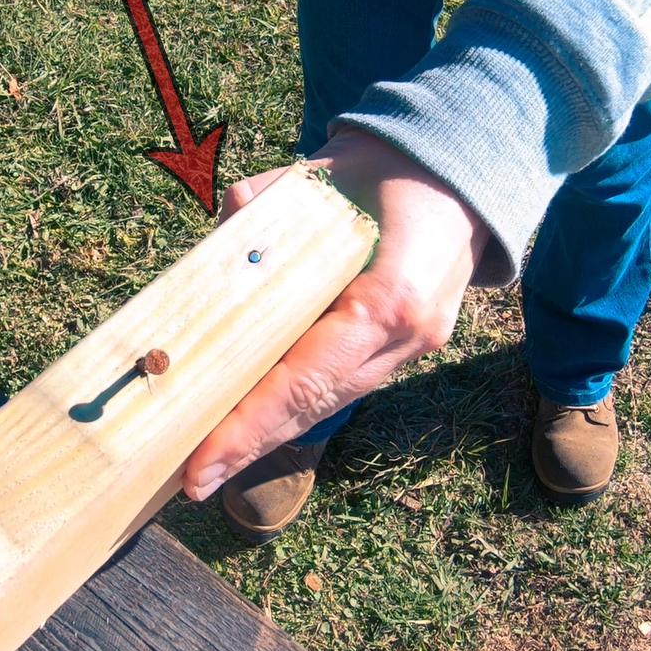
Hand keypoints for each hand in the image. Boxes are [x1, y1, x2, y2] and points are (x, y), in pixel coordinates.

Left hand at [183, 130, 488, 500]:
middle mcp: (410, 334)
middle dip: (253, 443)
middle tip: (193, 480)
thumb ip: (268, 200)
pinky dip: (295, 407)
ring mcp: (415, 347)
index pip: (310, 373)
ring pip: (330, 403)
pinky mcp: (407, 350)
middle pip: (317, 403)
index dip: (255, 421)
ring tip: (212, 463)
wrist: (458, 177)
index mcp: (394, 294)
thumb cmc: (387, 170)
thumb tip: (223, 230)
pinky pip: (342, 386)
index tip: (207, 460)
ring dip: (272, 433)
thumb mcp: (324, 173)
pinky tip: (252, 424)